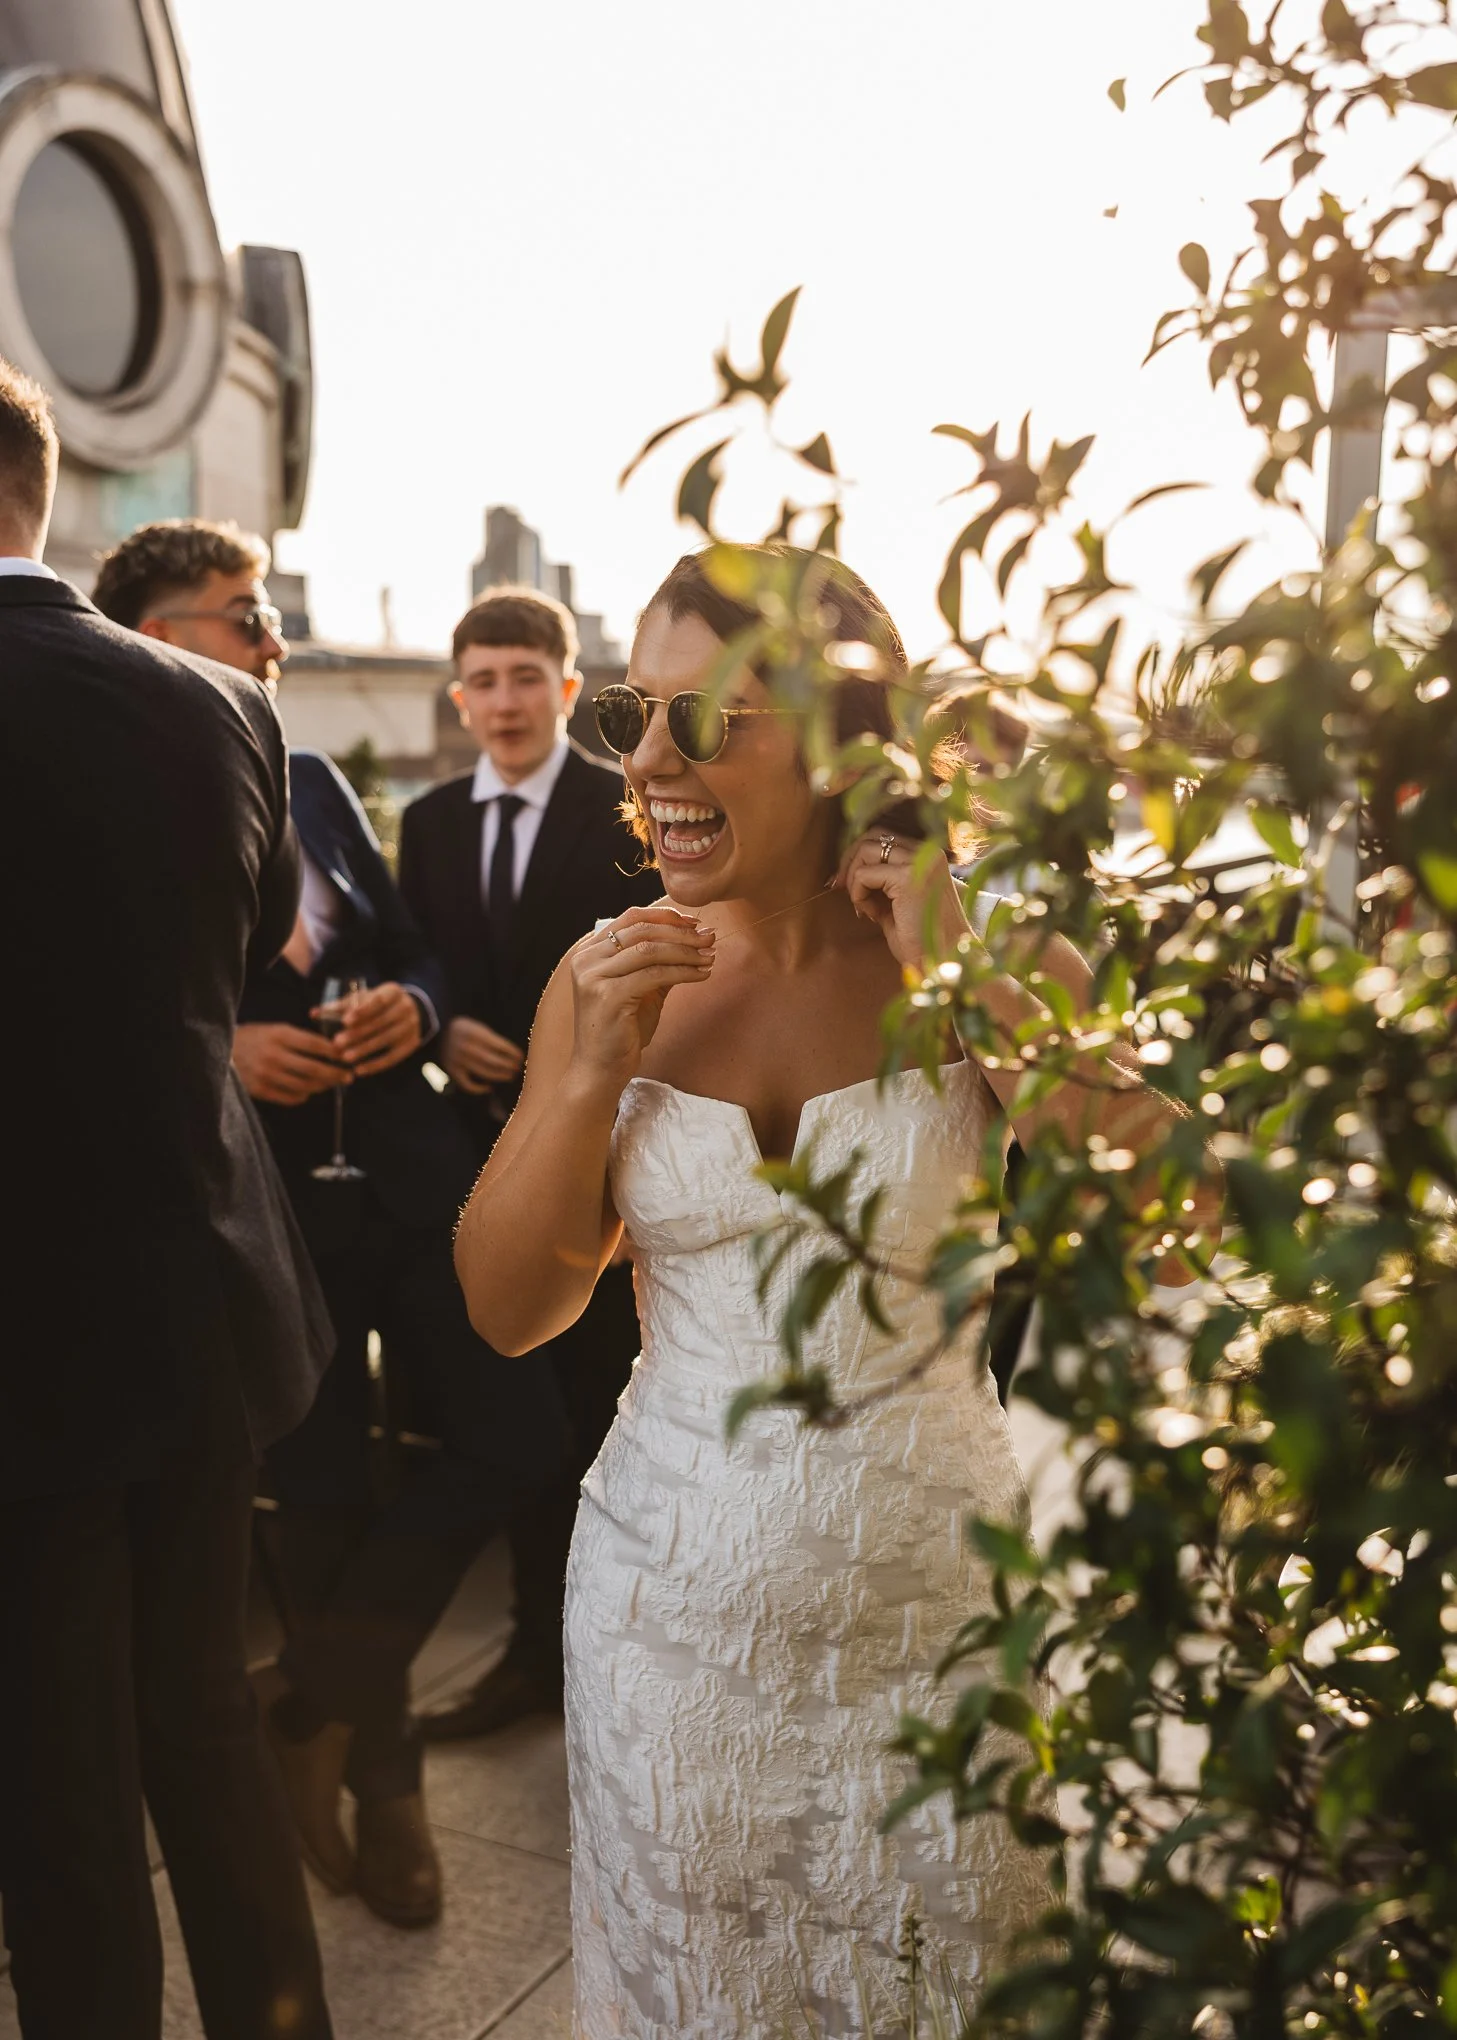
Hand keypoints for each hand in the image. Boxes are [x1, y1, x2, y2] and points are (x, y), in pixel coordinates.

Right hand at [233, 1022, 349, 1106]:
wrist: (220, 1051)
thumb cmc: (253, 1038)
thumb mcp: (275, 1029)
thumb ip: (300, 1038)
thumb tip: (332, 1049)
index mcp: (279, 1034)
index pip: (315, 1045)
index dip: (335, 1052)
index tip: (347, 1056)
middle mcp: (274, 1055)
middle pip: (314, 1069)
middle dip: (336, 1074)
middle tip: (349, 1076)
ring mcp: (266, 1075)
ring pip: (305, 1086)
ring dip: (323, 1086)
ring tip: (331, 1083)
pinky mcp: (260, 1090)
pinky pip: (291, 1098)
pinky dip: (304, 1095)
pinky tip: (308, 1090)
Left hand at [327, 982, 422, 1078]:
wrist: (408, 1012)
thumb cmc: (376, 1004)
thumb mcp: (362, 999)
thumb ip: (339, 1006)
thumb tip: (314, 1013)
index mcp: (393, 992)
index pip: (378, 1000)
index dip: (362, 1011)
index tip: (345, 1021)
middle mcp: (406, 1007)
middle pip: (381, 1022)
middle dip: (358, 1034)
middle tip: (337, 1043)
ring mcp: (411, 1027)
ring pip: (386, 1040)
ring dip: (365, 1050)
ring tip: (345, 1058)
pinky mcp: (411, 1044)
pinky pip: (393, 1057)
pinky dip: (375, 1065)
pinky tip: (359, 1070)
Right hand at [443, 1016, 524, 1094]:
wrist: (438, 1032)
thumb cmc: (465, 1030)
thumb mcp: (477, 1027)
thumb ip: (492, 1039)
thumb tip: (512, 1054)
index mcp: (475, 1034)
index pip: (500, 1046)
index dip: (513, 1053)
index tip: (521, 1057)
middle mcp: (467, 1048)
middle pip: (494, 1061)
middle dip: (509, 1065)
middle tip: (518, 1068)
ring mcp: (459, 1060)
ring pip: (484, 1073)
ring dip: (500, 1076)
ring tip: (510, 1076)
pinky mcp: (453, 1071)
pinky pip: (468, 1085)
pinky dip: (479, 1089)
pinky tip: (489, 1087)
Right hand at [568, 907, 714, 1089]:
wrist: (600, 1068)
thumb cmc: (621, 1030)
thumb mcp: (641, 988)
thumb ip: (658, 963)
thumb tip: (694, 938)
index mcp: (590, 951)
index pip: (631, 918)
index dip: (666, 916)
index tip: (694, 923)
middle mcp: (586, 959)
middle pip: (642, 930)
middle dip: (681, 932)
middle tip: (709, 938)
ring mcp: (594, 977)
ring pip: (650, 949)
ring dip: (686, 950)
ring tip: (710, 955)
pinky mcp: (608, 996)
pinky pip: (654, 974)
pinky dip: (683, 971)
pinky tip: (701, 974)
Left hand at [837, 832, 967, 970]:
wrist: (943, 962)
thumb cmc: (922, 940)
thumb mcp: (897, 903)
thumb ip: (879, 884)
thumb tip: (847, 873)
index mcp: (929, 856)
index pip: (884, 837)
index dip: (859, 856)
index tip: (845, 882)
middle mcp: (928, 853)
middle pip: (873, 836)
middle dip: (849, 860)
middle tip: (838, 886)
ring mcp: (919, 863)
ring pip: (866, 850)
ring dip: (853, 878)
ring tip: (862, 906)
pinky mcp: (907, 879)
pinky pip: (864, 874)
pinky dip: (858, 894)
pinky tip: (870, 915)